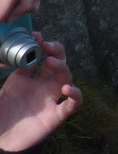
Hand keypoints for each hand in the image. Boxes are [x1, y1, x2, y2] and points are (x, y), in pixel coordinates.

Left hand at [0, 37, 81, 151]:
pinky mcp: (55, 117)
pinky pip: (72, 104)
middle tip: (47, 46)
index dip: (41, 45)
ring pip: (65, 79)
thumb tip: (2, 58)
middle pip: (57, 63)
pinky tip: (67, 89)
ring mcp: (49, 101)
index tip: (36, 36)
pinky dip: (75, 95)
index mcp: (24, 79)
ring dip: (63, 68)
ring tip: (52, 62)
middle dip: (56, 51)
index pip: (39, 57)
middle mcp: (40, 87)